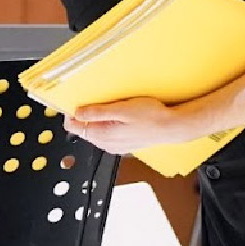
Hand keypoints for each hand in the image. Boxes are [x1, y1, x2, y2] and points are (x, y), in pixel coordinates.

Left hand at [63, 97, 195, 154]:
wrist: (173, 127)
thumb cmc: (151, 117)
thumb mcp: (121, 109)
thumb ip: (97, 112)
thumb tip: (77, 112)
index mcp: (102, 136)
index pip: (73, 127)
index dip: (72, 112)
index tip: (76, 100)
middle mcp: (106, 144)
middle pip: (84, 128)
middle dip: (86, 114)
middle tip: (97, 100)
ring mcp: (114, 145)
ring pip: (95, 130)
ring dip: (98, 118)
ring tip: (112, 107)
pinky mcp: (123, 144)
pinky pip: (107, 133)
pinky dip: (108, 123)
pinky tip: (120, 115)